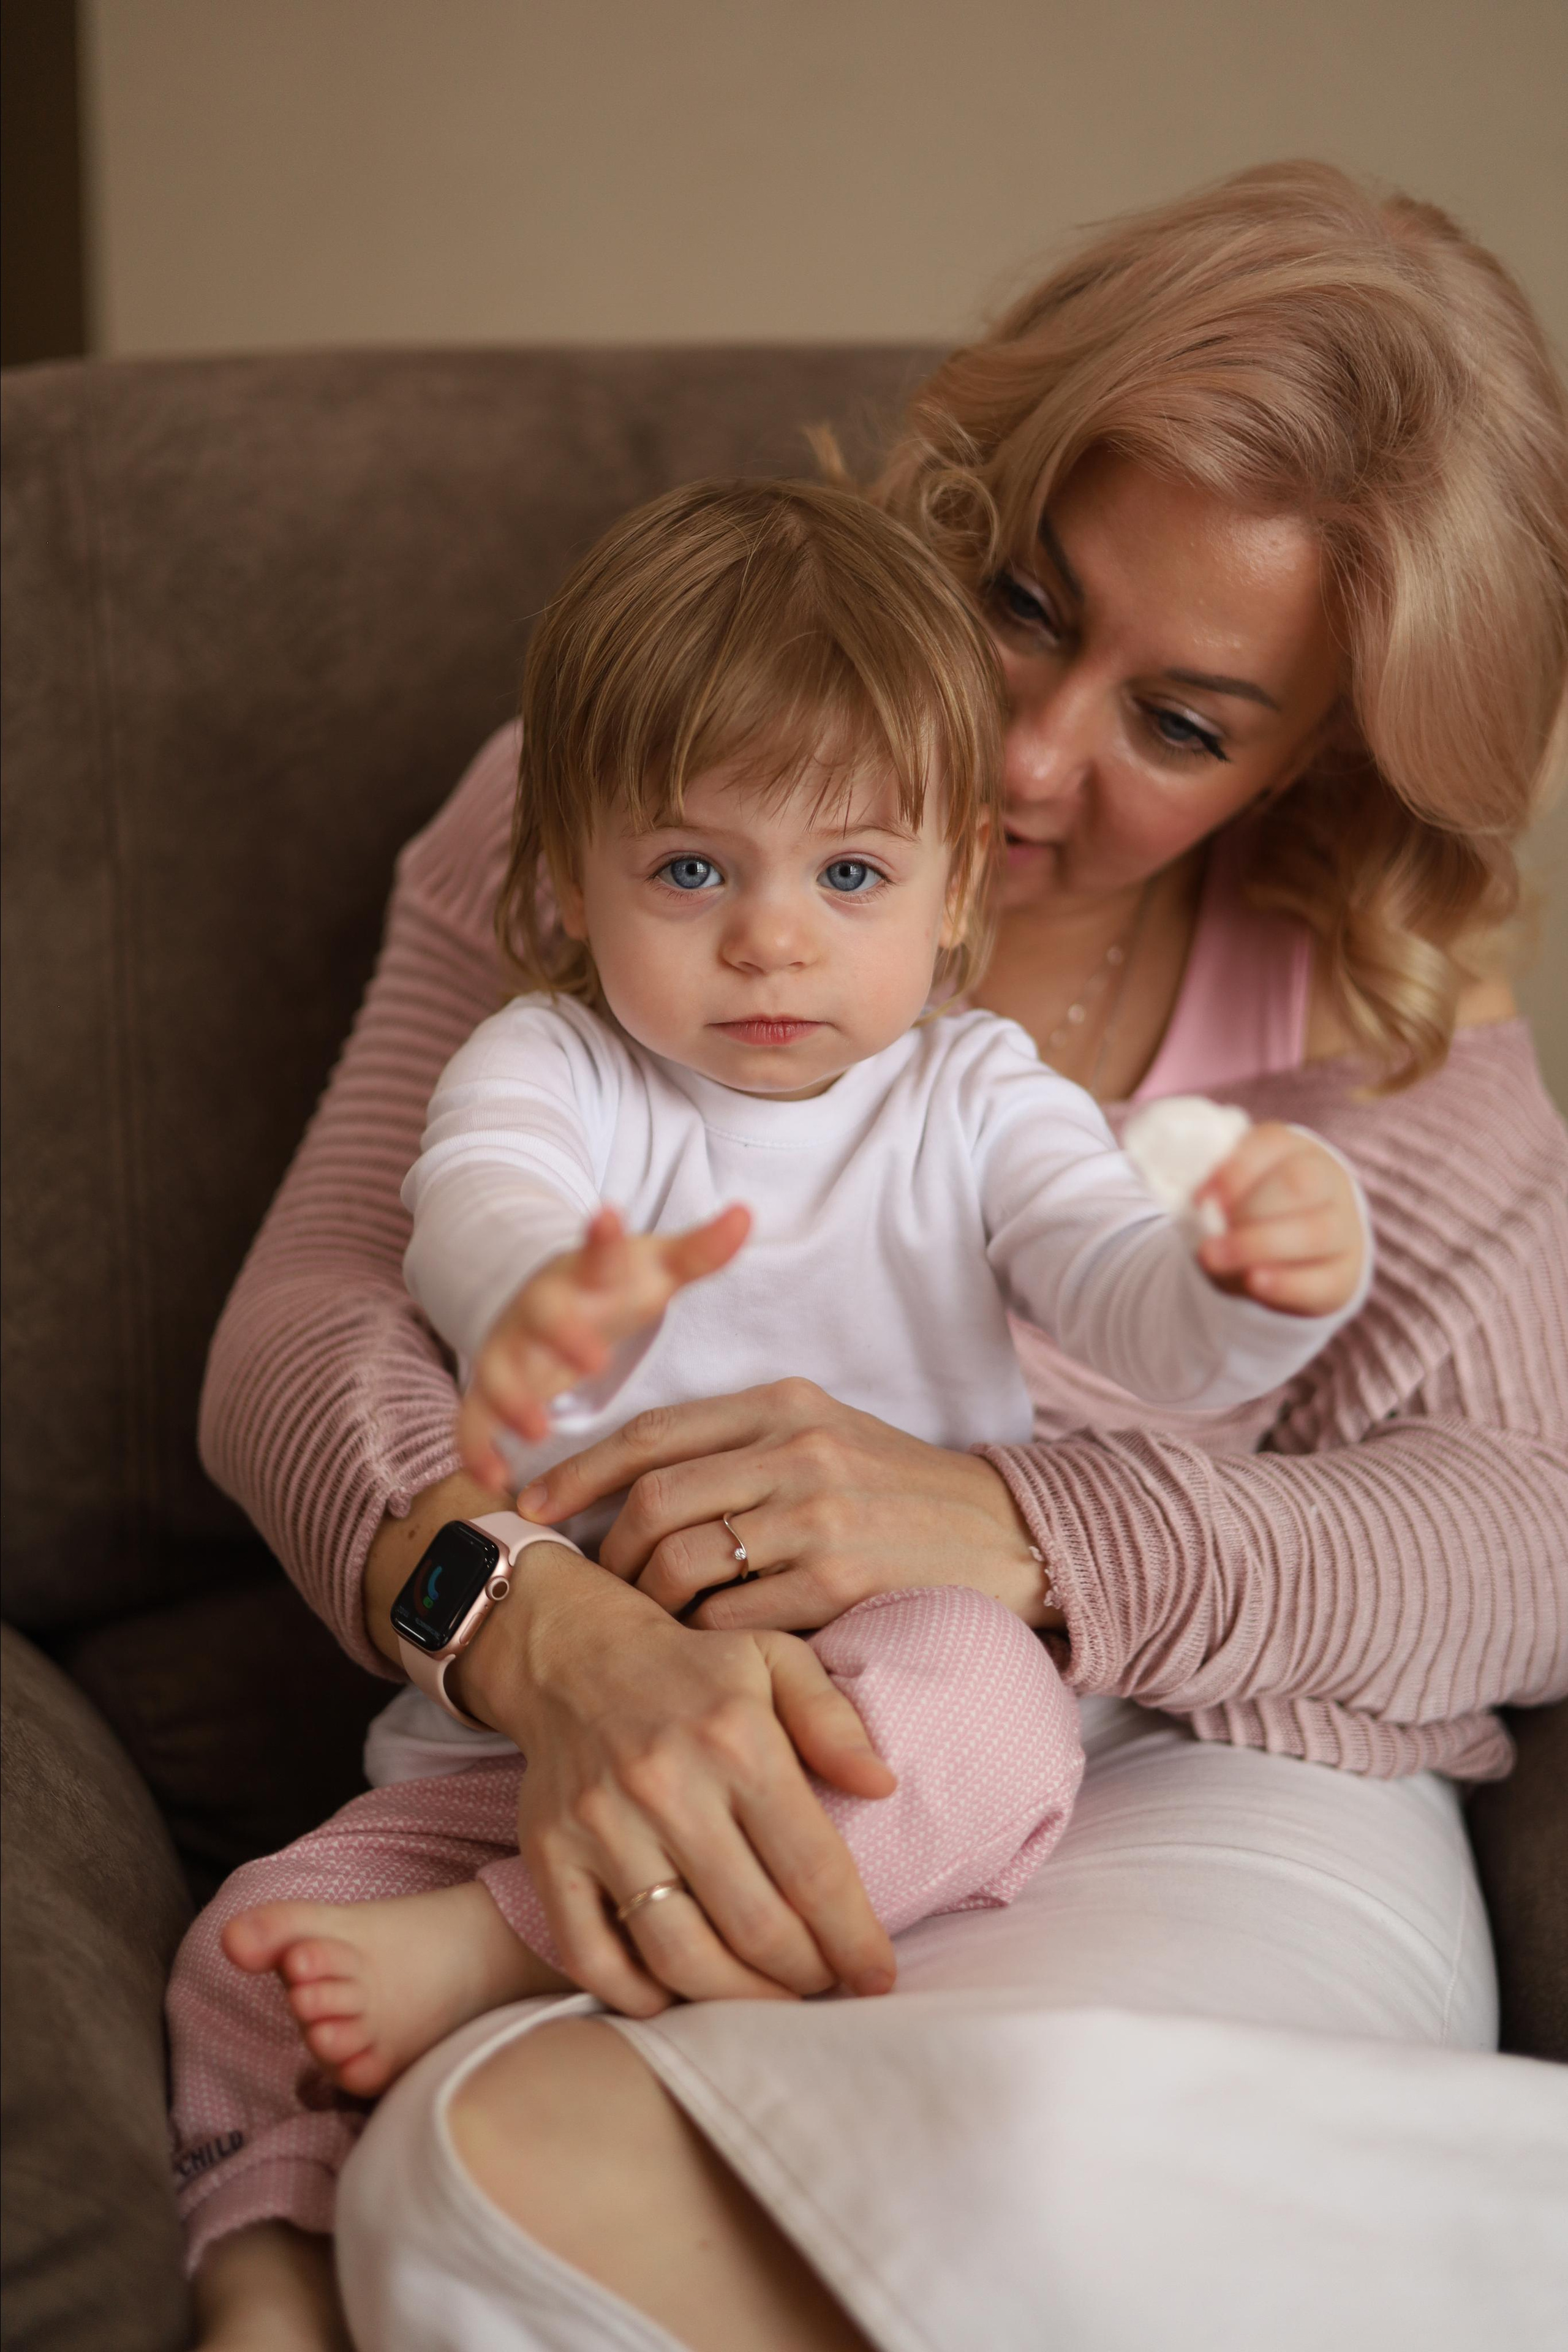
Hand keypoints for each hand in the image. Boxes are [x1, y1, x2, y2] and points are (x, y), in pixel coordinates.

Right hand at [458, 1202, 750, 1488]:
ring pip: (500, 1372)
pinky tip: (495, 1477)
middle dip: (564, 1337)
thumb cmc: (614, 1287)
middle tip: (593, 1361)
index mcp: (586, 1273)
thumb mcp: (657, 1267)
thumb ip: (701, 1249)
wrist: (547, 1298)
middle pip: (543, 1316)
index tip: (608, 1217)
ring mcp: (511, 1349)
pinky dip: (476, 1449)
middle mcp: (541, 1308)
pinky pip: (473, 1420)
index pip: (597, 1253)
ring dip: (514, 1401)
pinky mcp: (491, 1388)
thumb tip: (746, 1214)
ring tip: (538, 1431)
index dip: (602, 1238)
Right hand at [459, 1547, 897, 2013]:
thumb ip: (833, 1721)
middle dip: (805, 1976)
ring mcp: (602, 1825)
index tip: (878, 1977)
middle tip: (826, 1986)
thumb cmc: (693, 1668)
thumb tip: (883, 1786)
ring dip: (736, 2000)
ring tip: (769, 2000)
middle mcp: (667, 1786)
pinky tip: (680, 1998)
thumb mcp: (776, 1660)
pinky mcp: (551, 1853)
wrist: (573, 1653)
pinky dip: (638, 1998)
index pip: (813, 1869)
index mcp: (736, 1740)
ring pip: (679, 1955)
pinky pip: (591, 1957)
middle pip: (754, 1926)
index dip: (853, 1937)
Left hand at [513, 1379, 1058, 1633]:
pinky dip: (702, 1641)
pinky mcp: (839, 1580)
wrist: (1011, 1539)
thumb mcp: (825, 1438)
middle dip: (606, 1555)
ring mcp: (818, 1514)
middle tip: (593, 1592)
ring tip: (644, 1630)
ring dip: (647, 1606)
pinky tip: (701, 1656)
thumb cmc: (901, 1496)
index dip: (580, 1472)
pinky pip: (731, 1619)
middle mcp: (796, 1449)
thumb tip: (636, 1487)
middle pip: (654, 1502)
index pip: (653, 1433)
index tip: (533, 1507)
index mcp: (785, 1403)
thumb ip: (742, 1447)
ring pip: (682, 1563)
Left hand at [1196, 1122, 1366, 1314]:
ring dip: (1259, 1246)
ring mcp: (1344, 1229)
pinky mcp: (1346, 1274)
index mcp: (1295, 1150)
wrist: (1294, 1257)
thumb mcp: (1231, 1196)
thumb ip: (1216, 1200)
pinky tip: (1254, 1282)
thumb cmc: (1251, 1215)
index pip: (1273, 1144)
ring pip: (1316, 1232)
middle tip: (1206, 1237)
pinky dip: (1285, 1283)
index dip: (1235, 1170)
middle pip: (1300, 1184)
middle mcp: (1328, 1182)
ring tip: (1213, 1259)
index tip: (1198, 1199)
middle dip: (1247, 1210)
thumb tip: (1203, 1216)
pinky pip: (1323, 1279)